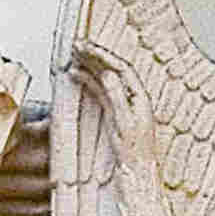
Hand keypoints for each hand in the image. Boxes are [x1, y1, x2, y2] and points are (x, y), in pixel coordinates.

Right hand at [72, 43, 160, 172]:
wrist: (137, 171)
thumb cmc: (135, 151)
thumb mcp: (124, 123)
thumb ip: (116, 97)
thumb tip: (109, 74)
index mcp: (140, 97)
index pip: (122, 69)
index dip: (105, 56)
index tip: (88, 48)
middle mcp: (132, 96)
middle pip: (114, 69)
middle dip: (96, 56)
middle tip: (78, 45)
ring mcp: (122, 103)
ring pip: (106, 78)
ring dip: (91, 66)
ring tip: (74, 55)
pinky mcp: (114, 111)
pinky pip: (100, 91)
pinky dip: (88, 81)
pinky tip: (76, 74)